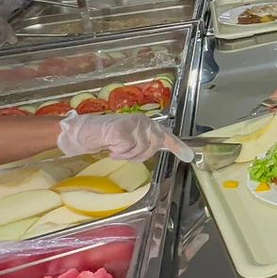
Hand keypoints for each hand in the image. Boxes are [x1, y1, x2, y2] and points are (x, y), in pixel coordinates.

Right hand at [57, 113, 193, 161]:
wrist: (87, 132)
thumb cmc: (109, 138)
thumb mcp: (131, 142)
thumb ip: (146, 144)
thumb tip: (162, 149)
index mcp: (148, 125)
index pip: (167, 135)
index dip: (178, 146)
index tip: (189, 156)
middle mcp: (144, 122)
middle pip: (153, 146)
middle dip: (139, 155)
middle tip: (122, 152)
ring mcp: (134, 123)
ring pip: (140, 149)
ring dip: (126, 154)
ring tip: (116, 148)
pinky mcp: (123, 128)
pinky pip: (127, 148)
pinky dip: (118, 152)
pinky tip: (110, 146)